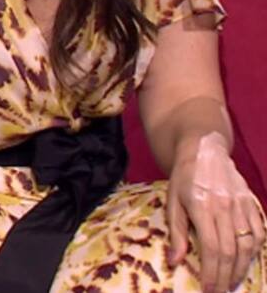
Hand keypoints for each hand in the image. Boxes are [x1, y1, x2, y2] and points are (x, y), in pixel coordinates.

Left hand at [168, 133, 264, 292]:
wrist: (204, 150)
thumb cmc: (183, 177)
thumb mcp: (172, 202)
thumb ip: (177, 232)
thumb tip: (176, 261)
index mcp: (203, 207)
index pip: (212, 248)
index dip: (212, 272)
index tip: (208, 288)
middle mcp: (225, 207)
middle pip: (231, 250)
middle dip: (226, 276)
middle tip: (219, 291)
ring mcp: (242, 205)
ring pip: (249, 244)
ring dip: (242, 267)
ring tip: (232, 282)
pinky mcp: (251, 202)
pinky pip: (260, 231)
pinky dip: (256, 250)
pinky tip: (248, 261)